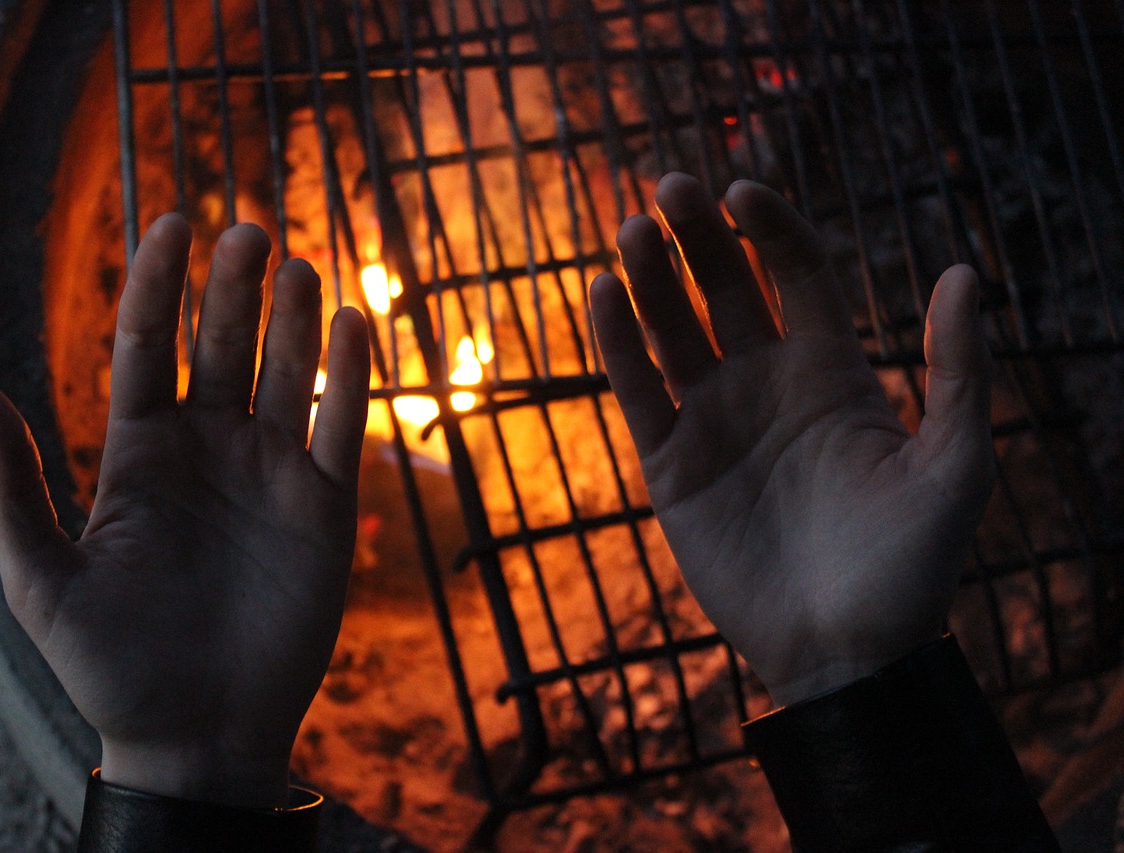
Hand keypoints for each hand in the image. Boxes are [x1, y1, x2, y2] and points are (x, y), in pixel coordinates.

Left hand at [0, 215, 369, 806]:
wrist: (197, 734)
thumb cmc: (112, 665)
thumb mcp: (41, 581)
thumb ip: (15, 487)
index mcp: (141, 457)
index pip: (151, 349)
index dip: (160, 286)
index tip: (171, 224)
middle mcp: (210, 453)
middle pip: (225, 349)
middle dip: (233, 288)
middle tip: (246, 229)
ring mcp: (271, 477)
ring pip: (289, 377)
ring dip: (294, 319)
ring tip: (295, 264)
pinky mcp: (326, 510)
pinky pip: (343, 432)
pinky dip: (353, 380)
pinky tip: (356, 324)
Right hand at [590, 174, 993, 705]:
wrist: (846, 652)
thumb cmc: (911, 566)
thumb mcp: (954, 467)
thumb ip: (957, 372)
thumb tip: (964, 272)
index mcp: (832, 372)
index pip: (795, 274)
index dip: (769, 228)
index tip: (742, 191)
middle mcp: (767, 384)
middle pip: (723, 287)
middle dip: (697, 236)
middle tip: (670, 189)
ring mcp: (714, 420)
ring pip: (670, 329)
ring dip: (648, 278)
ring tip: (631, 231)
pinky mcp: (671, 464)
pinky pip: (637, 390)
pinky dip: (615, 343)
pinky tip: (602, 294)